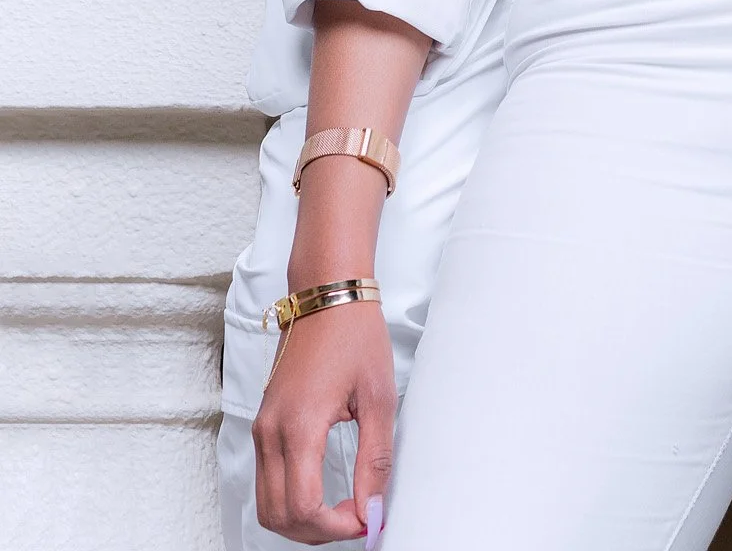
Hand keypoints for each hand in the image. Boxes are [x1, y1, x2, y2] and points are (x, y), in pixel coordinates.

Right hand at [253, 298, 396, 543]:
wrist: (327, 295)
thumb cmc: (354, 335)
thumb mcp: (378, 397)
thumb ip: (374, 459)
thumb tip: (372, 508)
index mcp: (299, 426)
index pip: (304, 507)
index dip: (336, 527)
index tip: (366, 519)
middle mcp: (270, 432)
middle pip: (278, 516)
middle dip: (318, 531)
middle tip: (357, 519)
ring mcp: (262, 429)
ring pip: (267, 504)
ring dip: (301, 520)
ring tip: (342, 511)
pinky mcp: (263, 424)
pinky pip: (266, 481)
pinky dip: (290, 500)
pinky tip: (324, 495)